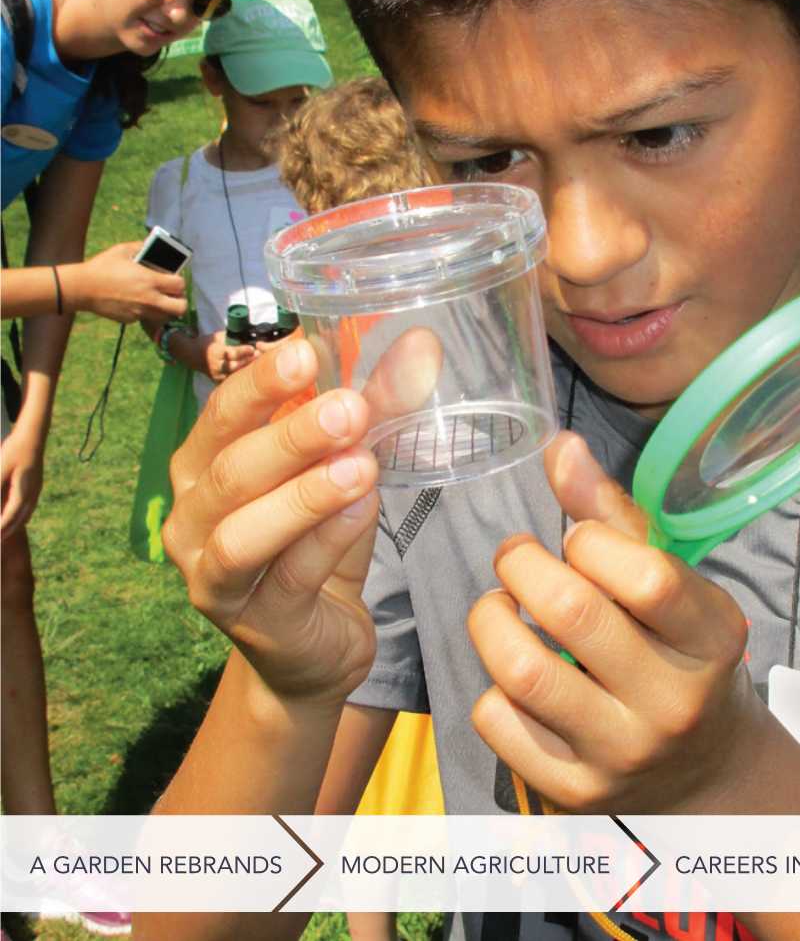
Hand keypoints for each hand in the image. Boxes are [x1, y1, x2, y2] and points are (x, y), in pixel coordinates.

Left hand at [0, 415, 45, 539]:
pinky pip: (27, 506)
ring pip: (25, 514)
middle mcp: (32, 494)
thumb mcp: (0, 470)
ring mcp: (36, 489)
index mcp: (23, 491)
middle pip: (19, 520)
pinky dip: (19, 516)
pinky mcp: (35, 485)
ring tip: (4, 535)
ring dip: (14, 526)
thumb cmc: (14, 450)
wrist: (33, 435)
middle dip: (7, 532)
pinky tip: (14, 516)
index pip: (9, 517)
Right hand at [66, 242, 187, 323]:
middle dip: (180, 300)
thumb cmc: (102, 267)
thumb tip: (150, 247)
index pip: (180, 285)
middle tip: (172, 294)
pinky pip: (145, 318)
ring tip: (157, 298)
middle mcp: (148, 299)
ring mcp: (139, 312)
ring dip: (165, 308)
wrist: (82, 288)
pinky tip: (134, 302)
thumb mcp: (122, 250)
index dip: (180, 282)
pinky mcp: (129, 320)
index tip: (174, 279)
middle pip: (180, 307)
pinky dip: (145, 311)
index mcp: (150, 280)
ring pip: (164, 316)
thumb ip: (141, 247)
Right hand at [162, 339, 383, 704]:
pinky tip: (363, 510)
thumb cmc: (316, 540)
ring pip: (245, 532)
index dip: (260, 383)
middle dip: (292, 435)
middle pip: (231, 470)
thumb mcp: (343, 465)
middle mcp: (190, 521)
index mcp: (200, 466)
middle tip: (350, 407)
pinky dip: (327, 540)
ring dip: (305, 494)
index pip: (220, 414)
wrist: (314, 644)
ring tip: (361, 464)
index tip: (307, 352)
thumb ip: (375, 408)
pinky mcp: (256, 625)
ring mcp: (214, 579)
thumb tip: (421, 344)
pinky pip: (288, 579)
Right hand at [198, 330, 257, 383]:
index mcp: (215, 352)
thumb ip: (232, 338)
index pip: (231, 353)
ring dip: (246, 370)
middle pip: (234, 366)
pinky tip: (248, 372)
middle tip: (259, 356)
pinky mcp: (217, 381)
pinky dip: (240, 377)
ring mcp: (216, 375)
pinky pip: (231, 381)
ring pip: (234, 375)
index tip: (253, 348)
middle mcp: (215, 365)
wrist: (192, 355)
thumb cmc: (208, 343)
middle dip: (248, 361)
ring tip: (257, 364)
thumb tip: (250, 338)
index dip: (243, 351)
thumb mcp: (218, 336)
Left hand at [467, 431, 799, 814]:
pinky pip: (498, 724)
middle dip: (522, 563)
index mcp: (710, 639)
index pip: (645, 577)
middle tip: (516, 557)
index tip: (576, 540)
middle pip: (571, 613)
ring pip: (523, 671)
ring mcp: (621, 754)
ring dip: (490, 620)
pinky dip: (489, 687)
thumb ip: (613, 515)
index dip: (591, 541)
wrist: (706, 772)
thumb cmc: (679, 652)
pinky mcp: (574, 793)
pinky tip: (510, 674)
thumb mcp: (672, 585)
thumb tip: (559, 445)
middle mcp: (672, 702)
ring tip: (499, 607)